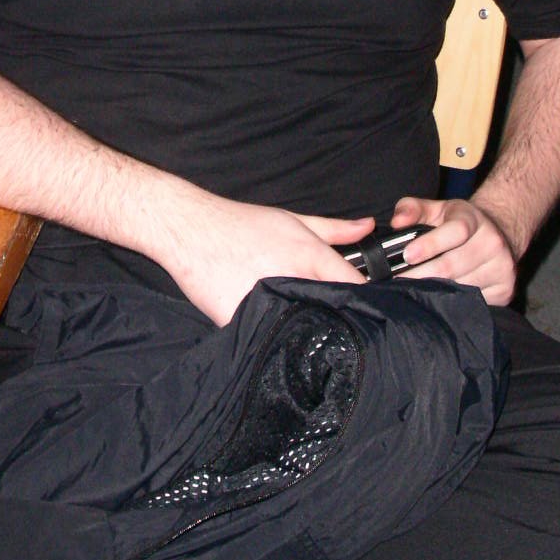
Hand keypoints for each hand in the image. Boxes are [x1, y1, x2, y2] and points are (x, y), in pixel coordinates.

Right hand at [160, 199, 373, 326]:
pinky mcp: (242, 322)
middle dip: (337, 319)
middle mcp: (292, 279)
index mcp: (309, 255)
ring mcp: (267, 303)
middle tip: (337, 323)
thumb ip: (335, 228)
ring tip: (301, 327)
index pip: (353, 287)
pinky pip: (267, 339)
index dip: (367, 300)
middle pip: (330, 313)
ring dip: (305, 331)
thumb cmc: (241, 224)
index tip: (370, 309)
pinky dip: (272, 338)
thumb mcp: (293, 219)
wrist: (190, 229)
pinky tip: (271, 332)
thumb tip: (368, 228)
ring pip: (300, 330)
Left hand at [387, 196, 518, 304]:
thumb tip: (397, 223)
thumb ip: (411, 209)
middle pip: (452, 265)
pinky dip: (452, 302)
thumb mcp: (435, 209)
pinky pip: (472, 302)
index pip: (456, 231)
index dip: (430, 244)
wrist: (499, 235)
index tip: (407, 255)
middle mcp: (493, 242)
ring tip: (414, 290)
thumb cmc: (458, 223)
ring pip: (460, 287)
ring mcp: (502, 268)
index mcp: (474, 218)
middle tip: (397, 281)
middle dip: (420, 275)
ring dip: (434, 291)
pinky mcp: (506, 290)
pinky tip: (439, 299)